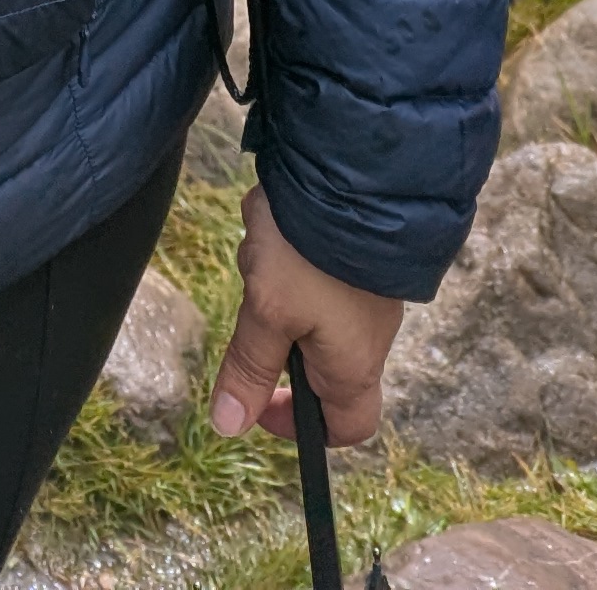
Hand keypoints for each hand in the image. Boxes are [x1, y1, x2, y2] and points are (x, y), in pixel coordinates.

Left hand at [208, 179, 404, 446]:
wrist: (355, 168)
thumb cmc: (313, 250)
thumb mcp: (268, 310)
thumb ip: (249, 368)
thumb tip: (228, 427)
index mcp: (353, 364)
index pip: (346, 427)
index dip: (302, 428)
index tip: (262, 403)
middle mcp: (368, 333)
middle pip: (312, 360)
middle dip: (272, 334)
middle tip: (257, 303)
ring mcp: (365, 290)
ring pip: (304, 306)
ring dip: (273, 282)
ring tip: (265, 247)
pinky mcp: (354, 253)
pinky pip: (309, 266)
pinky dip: (283, 250)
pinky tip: (272, 221)